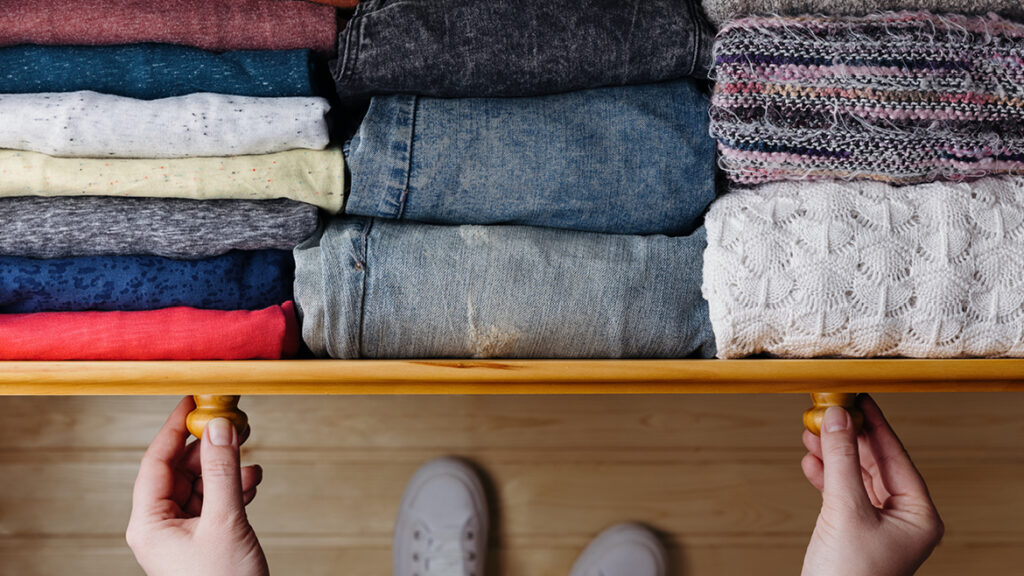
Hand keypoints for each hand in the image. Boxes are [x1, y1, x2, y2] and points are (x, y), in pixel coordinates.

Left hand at [127, 397, 268, 575]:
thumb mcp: (225, 522)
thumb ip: (222, 471)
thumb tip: (219, 428)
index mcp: (149, 524)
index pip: (155, 462)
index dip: (174, 429)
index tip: (192, 402)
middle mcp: (160, 527)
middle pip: (180, 471)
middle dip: (208, 449)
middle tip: (232, 425)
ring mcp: (182, 535)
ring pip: (200, 486)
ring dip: (226, 470)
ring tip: (248, 464)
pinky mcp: (203, 541)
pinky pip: (214, 503)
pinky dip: (233, 489)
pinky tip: (251, 483)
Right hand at [800, 395, 943, 575]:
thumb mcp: (845, 510)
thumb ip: (840, 459)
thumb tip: (836, 418)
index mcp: (919, 516)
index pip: (897, 456)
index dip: (874, 424)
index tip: (858, 397)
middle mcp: (903, 519)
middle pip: (876, 463)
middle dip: (848, 437)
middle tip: (829, 410)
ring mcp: (878, 526)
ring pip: (856, 476)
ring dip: (833, 453)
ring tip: (813, 431)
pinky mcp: (854, 532)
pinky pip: (842, 493)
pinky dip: (825, 475)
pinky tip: (811, 460)